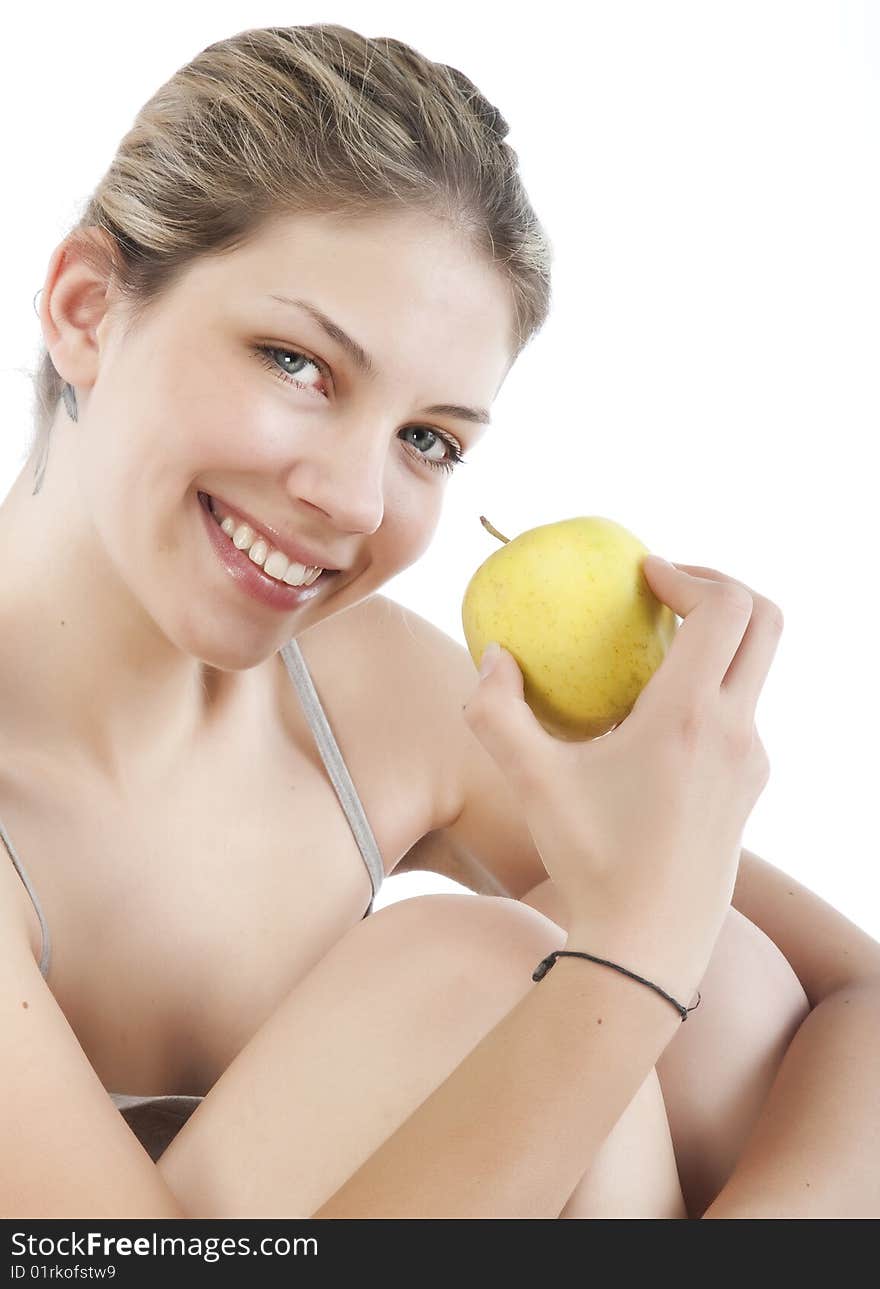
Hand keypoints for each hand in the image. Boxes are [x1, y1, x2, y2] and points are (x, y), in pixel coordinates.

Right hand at [462, 556, 783, 1001]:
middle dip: (723, 589)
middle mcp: (734, 730)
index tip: (645, 575)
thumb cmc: (590, 860)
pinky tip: (658, 719)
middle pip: (766, 622)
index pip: (726, 608)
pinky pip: (743, 712)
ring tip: (658, 651)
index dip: (690, 574)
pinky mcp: (750, 789)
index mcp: (689, 716)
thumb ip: (495, 712)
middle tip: (669, 591)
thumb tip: (492, 658)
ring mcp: (751, 761)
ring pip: (758, 670)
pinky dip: (713, 688)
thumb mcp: (531, 782)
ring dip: (719, 642)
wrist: (650, 944)